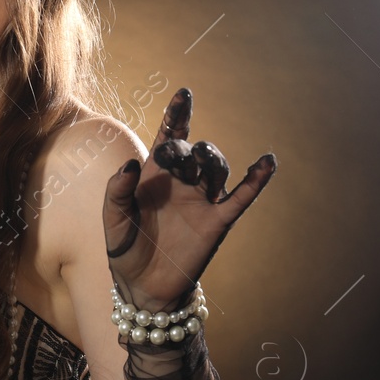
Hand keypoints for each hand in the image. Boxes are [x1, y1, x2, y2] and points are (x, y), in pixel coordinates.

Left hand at [102, 88, 276, 311]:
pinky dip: (255, 181)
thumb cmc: (125, 248)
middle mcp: (182, 183)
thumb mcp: (113, 218)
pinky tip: (267, 163)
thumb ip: (117, 189)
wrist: (143, 286)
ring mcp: (201, 201)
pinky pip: (240, 198)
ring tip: (203, 159)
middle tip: (176, 156)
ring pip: (216, 168)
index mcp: (156, 174)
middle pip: (194, 151)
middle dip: (186, 148)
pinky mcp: (216, 222)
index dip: (178, 114)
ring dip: (212, 159)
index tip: (184, 93)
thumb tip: (131, 163)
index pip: (171, 135)